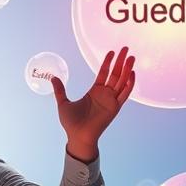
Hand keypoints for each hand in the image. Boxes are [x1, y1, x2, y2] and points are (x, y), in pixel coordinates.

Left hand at [51, 46, 136, 161]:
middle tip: (126, 49)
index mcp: (94, 92)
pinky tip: (132, 74)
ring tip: (131, 57)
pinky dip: (129, 84)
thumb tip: (53, 78)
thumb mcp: (63, 103)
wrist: (77, 136)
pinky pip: (124, 94)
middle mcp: (105, 95)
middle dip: (121, 61)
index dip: (108, 62)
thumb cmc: (71, 123)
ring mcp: (111, 100)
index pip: (103, 73)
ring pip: (121, 81)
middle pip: (115, 74)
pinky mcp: (115, 108)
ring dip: (127, 69)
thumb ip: (60, 90)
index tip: (112, 52)